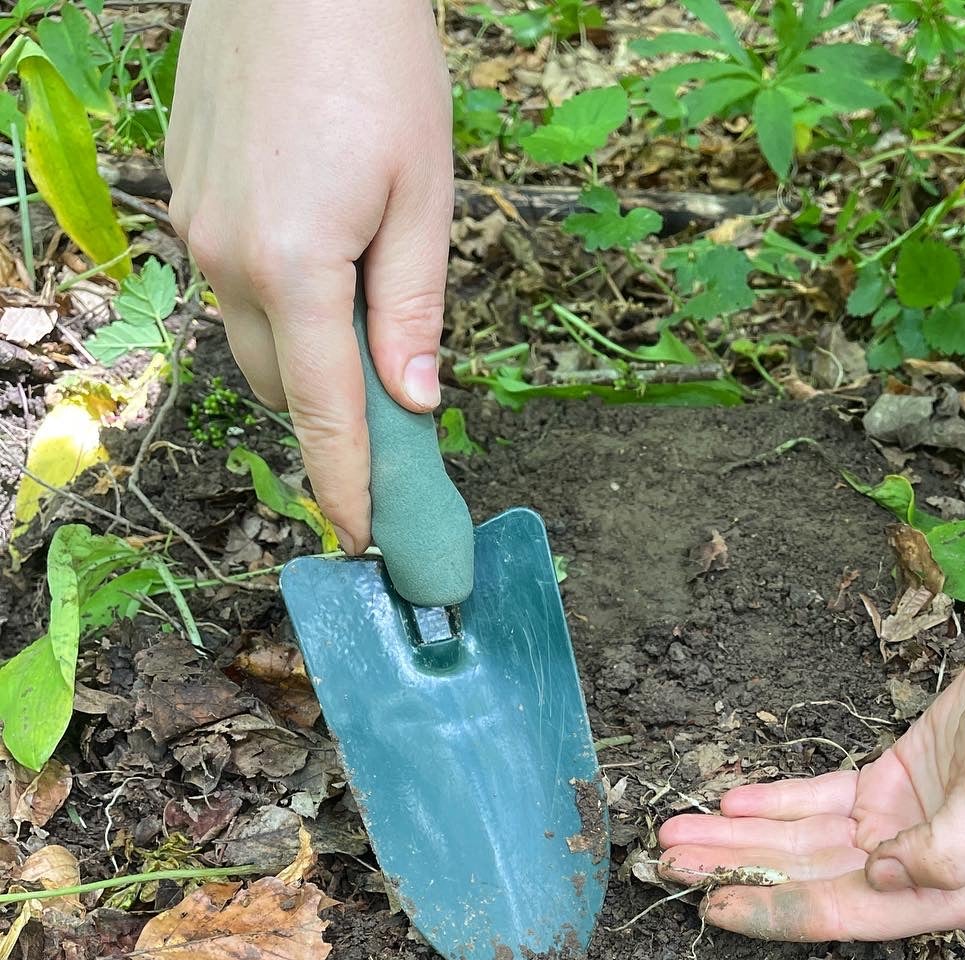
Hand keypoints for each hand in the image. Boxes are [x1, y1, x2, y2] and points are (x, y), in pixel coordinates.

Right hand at [166, 0, 453, 551]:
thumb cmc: (376, 62)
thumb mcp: (424, 196)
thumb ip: (415, 310)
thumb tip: (416, 402)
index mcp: (293, 270)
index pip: (324, 415)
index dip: (347, 486)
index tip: (365, 538)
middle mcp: (227, 259)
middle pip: (281, 386)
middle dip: (331, 413)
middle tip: (392, 416)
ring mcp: (197, 226)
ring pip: (251, 335)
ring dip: (302, 351)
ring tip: (361, 309)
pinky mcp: (187, 194)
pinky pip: (233, 279)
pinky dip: (278, 295)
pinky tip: (320, 246)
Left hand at [656, 536, 964, 939]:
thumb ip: (947, 850)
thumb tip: (881, 873)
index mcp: (950, 892)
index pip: (841, 913)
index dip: (772, 910)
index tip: (712, 904)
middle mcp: (917, 870)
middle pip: (806, 880)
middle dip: (735, 873)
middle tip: (664, 864)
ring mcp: (900, 828)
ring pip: (801, 843)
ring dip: (739, 839)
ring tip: (675, 832)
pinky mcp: (888, 786)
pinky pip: (817, 802)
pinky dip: (772, 803)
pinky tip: (728, 804)